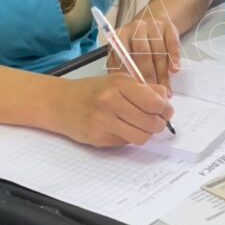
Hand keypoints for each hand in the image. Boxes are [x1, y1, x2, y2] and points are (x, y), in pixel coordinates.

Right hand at [50, 73, 174, 146]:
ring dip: (146, 134)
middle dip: (159, 124)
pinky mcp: (98, 138)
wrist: (59, 103)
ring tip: (142, 127)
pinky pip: (125, 142)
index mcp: (120, 84)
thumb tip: (165, 99)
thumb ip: (142, 89)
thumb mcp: (117, 81)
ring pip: (141, 137)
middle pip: (151, 122)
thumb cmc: (91, 91)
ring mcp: (104, 122)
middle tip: (157, 122)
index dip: (165, 109)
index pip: (155, 102)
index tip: (166, 110)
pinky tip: (122, 129)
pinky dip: (129, 137)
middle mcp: (112, 102)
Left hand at [109, 16, 181, 92]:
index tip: (137, 91)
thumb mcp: (124, 52)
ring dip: (162, 73)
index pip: (124, 57)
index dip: (131, 75)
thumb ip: (123, 67)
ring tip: (165, 89)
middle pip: (143, 54)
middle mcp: (137, 28)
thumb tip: (127, 89)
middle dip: (148, 76)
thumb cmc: (135, 44)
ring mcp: (154, 26)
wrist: (152, 21)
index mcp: (121, 35)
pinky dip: (174, 58)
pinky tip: (174, 70)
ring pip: (159, 51)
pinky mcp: (169, 26)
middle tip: (152, 92)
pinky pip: (172, 43)